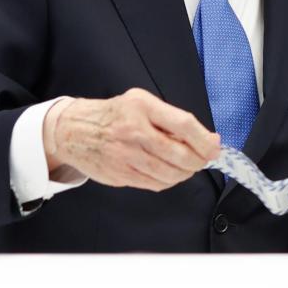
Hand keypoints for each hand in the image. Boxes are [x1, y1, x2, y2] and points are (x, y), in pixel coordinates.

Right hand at [45, 88, 220, 190]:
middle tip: (203, 159)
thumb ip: (173, 119)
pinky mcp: (120, 175)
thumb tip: (209, 139)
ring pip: (169, 174)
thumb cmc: (114, 114)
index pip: (183, 124)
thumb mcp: (143, 103)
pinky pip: (154, 184)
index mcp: (142, 107)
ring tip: (186, 165)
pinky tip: (169, 172)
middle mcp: (133, 131)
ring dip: (185, 173)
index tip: (214, 147)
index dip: (204, 140)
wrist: (73, 131)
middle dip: (198, 161)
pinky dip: (168, 181)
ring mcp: (125, 156)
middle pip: (179, 155)